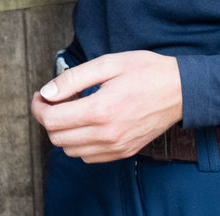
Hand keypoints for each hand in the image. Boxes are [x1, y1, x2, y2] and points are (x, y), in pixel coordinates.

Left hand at [31, 51, 182, 162]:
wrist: (180, 90)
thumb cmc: (146, 71)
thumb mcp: (108, 63)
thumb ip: (74, 78)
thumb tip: (47, 92)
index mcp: (100, 109)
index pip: (52, 119)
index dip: (39, 106)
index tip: (40, 95)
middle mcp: (106, 134)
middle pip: (57, 137)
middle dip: (47, 117)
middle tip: (51, 99)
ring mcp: (116, 147)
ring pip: (71, 150)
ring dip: (62, 132)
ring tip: (69, 110)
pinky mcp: (123, 152)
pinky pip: (89, 157)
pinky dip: (79, 143)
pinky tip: (85, 123)